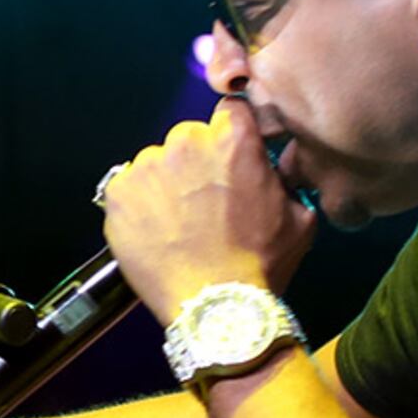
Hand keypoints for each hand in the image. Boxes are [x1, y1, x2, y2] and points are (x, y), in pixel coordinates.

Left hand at [99, 109, 314, 324]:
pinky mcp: (119, 192)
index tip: (227, 155)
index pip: (229, 110)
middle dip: (197, 163)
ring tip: (179, 224)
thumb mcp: (299, 216)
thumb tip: (275, 170)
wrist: (214, 307)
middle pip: (189, 137)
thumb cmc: (257, 265)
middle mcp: (187, 142)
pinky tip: (157, 231)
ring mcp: (148, 166)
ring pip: (157, 163)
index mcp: (233, 139)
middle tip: (205, 202)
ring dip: (166, 184)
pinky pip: (128, 187)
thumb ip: (285, 179)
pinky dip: (139, 206)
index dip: (230, 134)